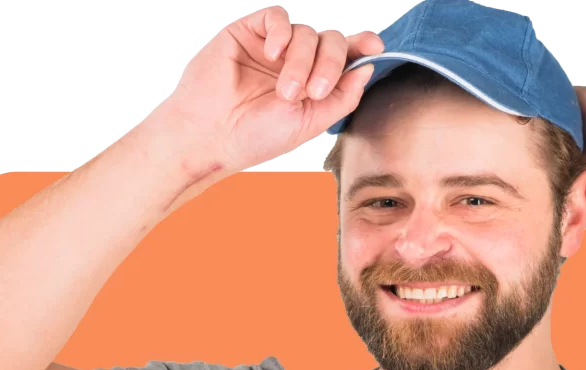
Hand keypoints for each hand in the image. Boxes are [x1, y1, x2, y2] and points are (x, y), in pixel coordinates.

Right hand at [164, 4, 383, 175]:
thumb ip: (342, 97)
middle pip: (331, 41)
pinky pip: (276, 15)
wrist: (210, 136)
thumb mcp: (310, 123)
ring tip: (285, 92)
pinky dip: (281, 32)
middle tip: (312, 92)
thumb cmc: (255, 138)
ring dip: (301, 61)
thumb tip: (367, 66)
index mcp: (312, 85)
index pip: (344, 57)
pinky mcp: (249, 31)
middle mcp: (296, 62)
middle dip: (329, 64)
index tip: (375, 45)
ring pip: (306, 32)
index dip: (362, 46)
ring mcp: (273, 46)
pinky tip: (272, 55)